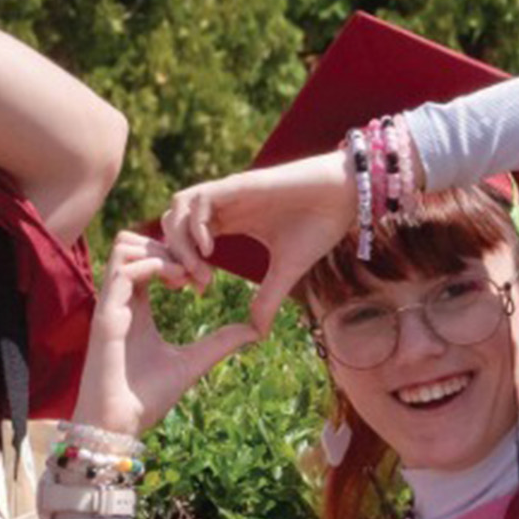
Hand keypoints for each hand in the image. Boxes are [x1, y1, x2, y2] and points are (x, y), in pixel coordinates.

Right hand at [71, 232, 259, 437]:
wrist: (118, 426)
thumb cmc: (145, 399)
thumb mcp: (193, 363)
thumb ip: (220, 343)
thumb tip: (255, 331)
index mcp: (135, 306)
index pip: (146, 255)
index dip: (176, 254)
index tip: (205, 278)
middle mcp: (120, 299)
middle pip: (132, 239)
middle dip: (170, 245)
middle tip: (200, 272)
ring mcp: (110, 304)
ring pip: (124, 245)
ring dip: (161, 251)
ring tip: (188, 277)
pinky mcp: (106, 315)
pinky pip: (125, 269)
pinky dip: (155, 266)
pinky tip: (179, 285)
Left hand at [159, 151, 355, 333]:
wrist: (347, 195)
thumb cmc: (319, 226)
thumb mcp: (287, 271)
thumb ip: (267, 298)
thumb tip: (257, 333)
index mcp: (229, 221)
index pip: (185, 241)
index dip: (182, 266)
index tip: (198, 291)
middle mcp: (223, 206)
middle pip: (172, 224)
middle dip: (173, 256)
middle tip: (190, 285)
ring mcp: (228, 193)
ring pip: (178, 209)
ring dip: (180, 242)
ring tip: (199, 270)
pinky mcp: (239, 184)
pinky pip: (198, 200)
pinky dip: (195, 225)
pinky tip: (210, 251)